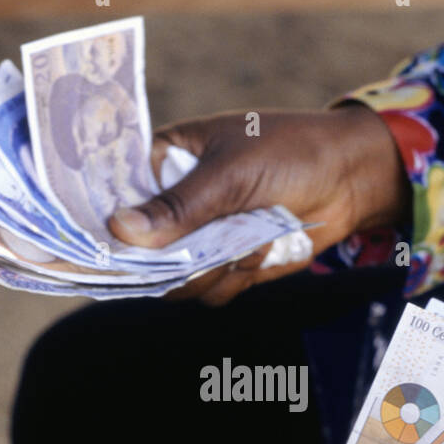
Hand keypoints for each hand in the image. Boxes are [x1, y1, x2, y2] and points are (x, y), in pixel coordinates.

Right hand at [108, 105, 409, 304]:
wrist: (352, 179)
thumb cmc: (290, 152)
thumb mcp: (230, 174)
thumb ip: (178, 207)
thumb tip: (120, 230)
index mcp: (164, 162)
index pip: (113, 196)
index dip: (100, 222)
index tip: (91, 244)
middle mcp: (175, 205)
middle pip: (138, 250)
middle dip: (161, 260)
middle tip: (184, 254)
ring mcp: (201, 239)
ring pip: (174, 279)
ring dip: (206, 271)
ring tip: (244, 242)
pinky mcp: (229, 265)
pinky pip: (209, 291)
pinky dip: (233, 280)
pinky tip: (260, 252)